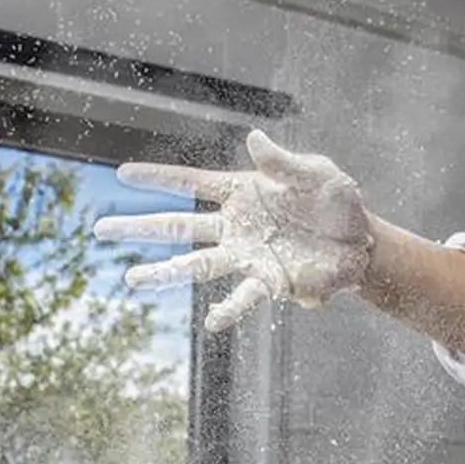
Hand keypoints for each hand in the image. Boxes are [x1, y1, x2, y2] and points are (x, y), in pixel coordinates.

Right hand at [93, 130, 375, 332]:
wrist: (363, 244)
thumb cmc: (338, 204)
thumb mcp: (318, 173)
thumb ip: (283, 162)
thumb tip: (253, 140)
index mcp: (244, 192)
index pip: (192, 181)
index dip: (158, 177)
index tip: (122, 173)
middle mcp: (237, 225)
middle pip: (178, 225)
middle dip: (139, 227)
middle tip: (101, 229)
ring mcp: (248, 255)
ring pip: (197, 265)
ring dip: (165, 273)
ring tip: (131, 279)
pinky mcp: (270, 281)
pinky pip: (244, 297)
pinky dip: (229, 310)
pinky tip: (211, 323)